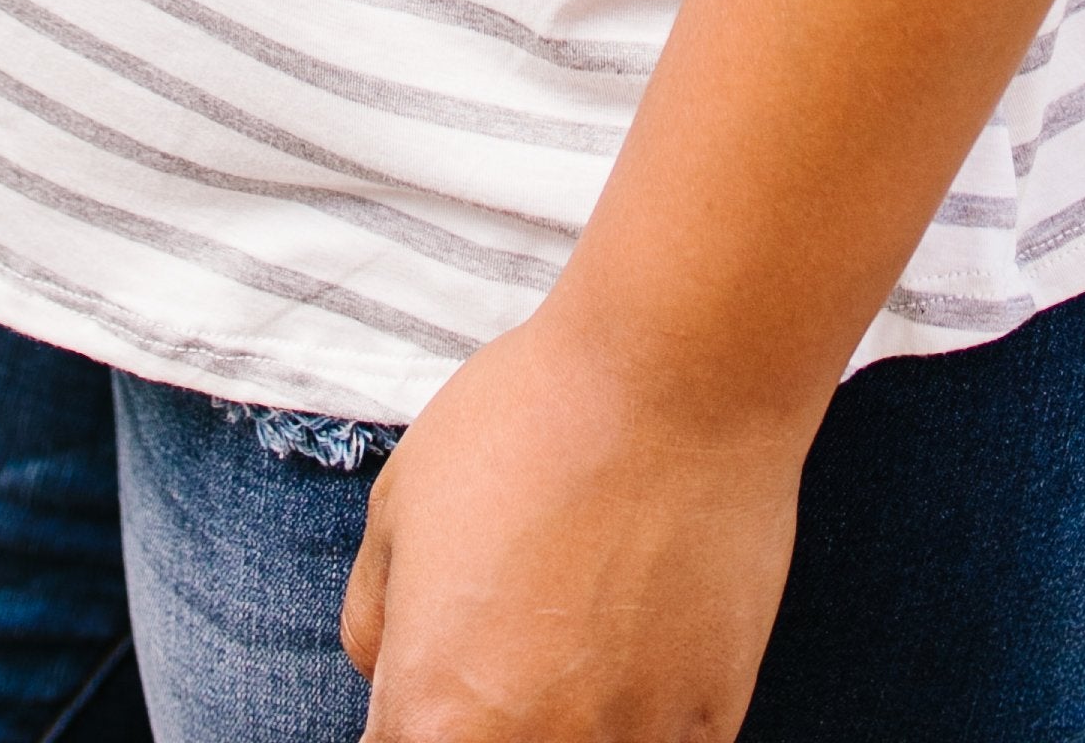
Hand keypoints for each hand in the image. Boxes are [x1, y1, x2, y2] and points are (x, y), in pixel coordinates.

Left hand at [339, 310, 807, 741]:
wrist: (674, 377)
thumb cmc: (528, 421)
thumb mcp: (397, 505)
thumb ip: (375, 621)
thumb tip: (388, 674)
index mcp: (433, 716)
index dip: (414, 713)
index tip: (439, 664)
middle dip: (488, 710)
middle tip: (513, 633)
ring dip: (570, 716)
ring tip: (582, 627)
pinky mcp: (709, 727)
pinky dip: (643, 711)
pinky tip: (643, 633)